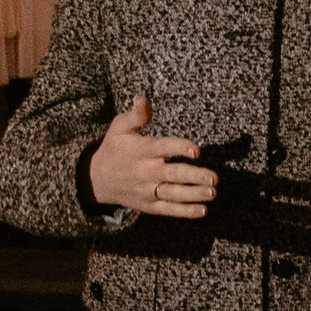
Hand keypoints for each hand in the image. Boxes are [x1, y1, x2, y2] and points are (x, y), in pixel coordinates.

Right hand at [86, 90, 214, 217]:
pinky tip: (202, 210)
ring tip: (212, 192)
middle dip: (194, 176)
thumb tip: (142, 98)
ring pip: (174, 194)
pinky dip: (185, 212)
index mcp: (143, 150)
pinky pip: (169, 209)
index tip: (196, 150)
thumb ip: (136, 114)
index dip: (180, 148)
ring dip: (194, 194)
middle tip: (213, 177)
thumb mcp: (120, 127)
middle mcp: (147, 171)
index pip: (164, 148)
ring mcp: (148, 190)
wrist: (96, 180)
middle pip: (173, 174)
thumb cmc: (114, 149)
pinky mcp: (149, 205)